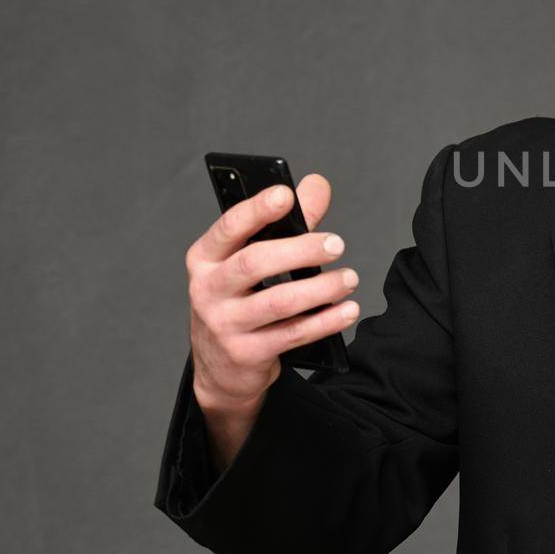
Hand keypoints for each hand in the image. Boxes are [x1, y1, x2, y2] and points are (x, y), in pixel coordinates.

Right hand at [184, 174, 359, 412]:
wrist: (220, 367)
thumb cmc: (239, 300)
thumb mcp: (249, 260)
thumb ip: (287, 223)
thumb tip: (316, 186)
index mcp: (205, 258)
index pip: (229, 228)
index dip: (256, 210)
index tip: (285, 195)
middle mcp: (207, 290)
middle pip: (255, 262)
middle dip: (300, 250)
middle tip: (337, 244)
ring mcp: (224, 325)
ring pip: (278, 302)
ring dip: (321, 288)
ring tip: (349, 278)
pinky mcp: (246, 353)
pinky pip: (293, 334)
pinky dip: (325, 321)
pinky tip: (347, 310)